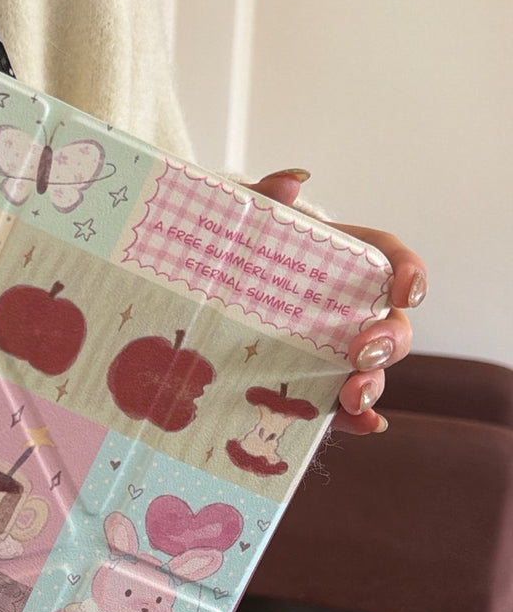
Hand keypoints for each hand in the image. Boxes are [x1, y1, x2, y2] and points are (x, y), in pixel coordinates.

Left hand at [251, 170, 425, 433]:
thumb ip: (263, 198)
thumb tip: (289, 185)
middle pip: (392, 326)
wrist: (200, 283)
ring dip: (373, 386)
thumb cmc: (235, 246)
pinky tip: (361, 426)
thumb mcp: (243, 220)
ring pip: (373, 371)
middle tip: (362, 353)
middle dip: (387, 342)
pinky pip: (342, 404)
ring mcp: (334, 348)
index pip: (393, 262)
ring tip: (353, 398)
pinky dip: (356, 418)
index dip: (411, 275)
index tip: (408, 291)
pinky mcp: (313, 381)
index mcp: (346, 262)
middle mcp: (350, 308)